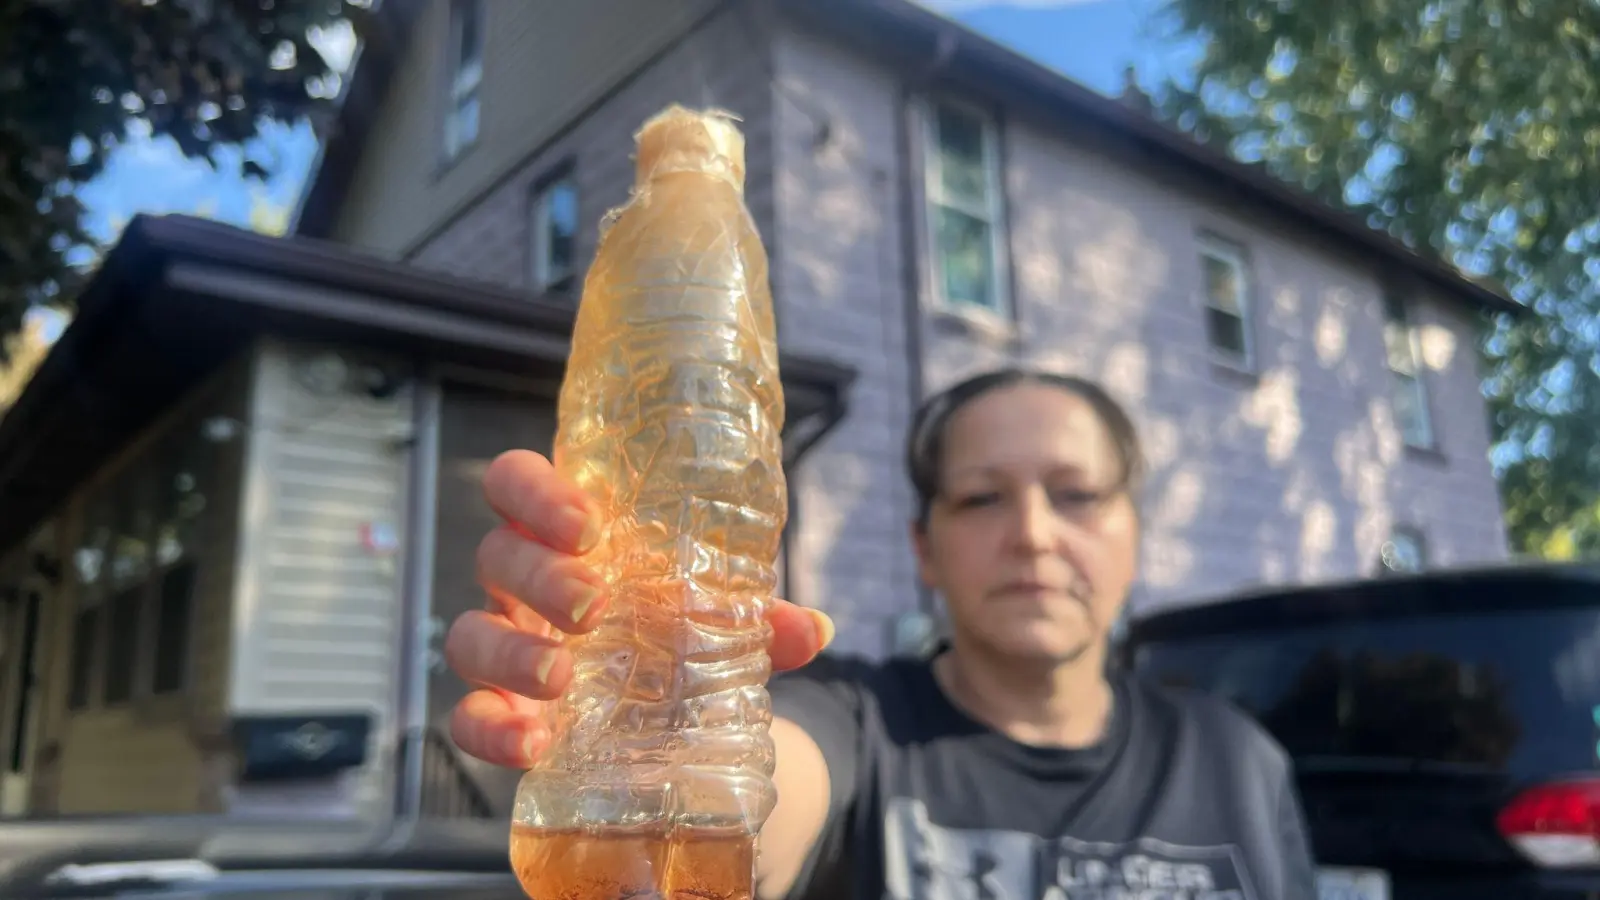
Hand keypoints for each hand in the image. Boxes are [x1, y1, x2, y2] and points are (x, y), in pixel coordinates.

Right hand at [444, 449, 836, 768]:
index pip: (516, 482)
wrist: (660, 709)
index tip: (586, 524)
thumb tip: (815, 628)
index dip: (535, 492)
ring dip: (510, 651)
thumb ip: (757, 618)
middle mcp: (522, 583)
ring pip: (469, 634)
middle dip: (539, 575)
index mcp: (563, 535)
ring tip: (561, 675)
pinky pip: (467, 716)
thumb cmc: (672, 628)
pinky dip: (492, 729)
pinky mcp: (498, 709)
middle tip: (593, 604)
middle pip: (497, 554)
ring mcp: (503, 645)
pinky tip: (532, 742)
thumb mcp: (713, 615)